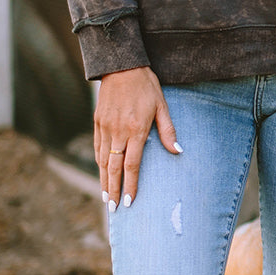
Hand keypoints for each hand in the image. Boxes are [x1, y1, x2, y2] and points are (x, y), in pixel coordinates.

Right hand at [94, 66, 179, 208]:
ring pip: (103, 160)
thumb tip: (177, 151)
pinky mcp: (97, 121)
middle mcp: (117, 131)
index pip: (132, 165)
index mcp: (136, 129)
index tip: (129, 201)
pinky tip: (102, 173)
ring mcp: (105, 127)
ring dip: (104, 181)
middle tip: (114, 209)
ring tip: (105, 198)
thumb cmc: (146, 86)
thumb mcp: (162, 106)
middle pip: (114, 168)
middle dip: (113, 190)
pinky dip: (100, 163)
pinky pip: (97, 147)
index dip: (130, 185)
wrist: (121, 65)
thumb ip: (168, 131)